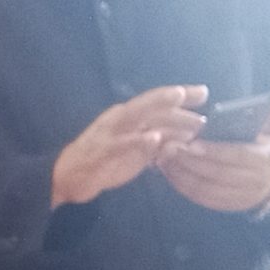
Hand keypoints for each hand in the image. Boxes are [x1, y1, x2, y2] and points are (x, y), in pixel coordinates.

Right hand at [51, 87, 207, 206]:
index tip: (203, 92)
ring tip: (182, 104)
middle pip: (149, 103)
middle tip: (202, 95)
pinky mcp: (102, 151)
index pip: (156, 102)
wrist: (66, 177)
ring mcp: (110, 133)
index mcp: (126, 117)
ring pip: (137, 115)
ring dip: (160, 111)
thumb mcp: (135, 152)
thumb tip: (185, 137)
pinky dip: (138, 140)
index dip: (179, 95)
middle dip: (175, 97)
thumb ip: (156, 143)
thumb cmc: (103, 162)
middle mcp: (119, 119)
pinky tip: (155, 138)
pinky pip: (121, 144)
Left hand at [158, 93, 269, 214]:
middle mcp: (258, 182)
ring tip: (164, 157)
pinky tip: (169, 170)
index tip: (192, 142)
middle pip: (219, 173)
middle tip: (170, 147)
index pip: (238, 155)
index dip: (214, 150)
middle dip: (191, 161)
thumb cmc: (264, 144)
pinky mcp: (229, 206)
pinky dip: (182, 185)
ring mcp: (243, 197)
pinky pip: (202, 198)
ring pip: (207, 188)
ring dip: (182, 173)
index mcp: (268, 159)